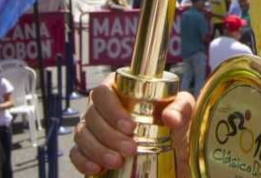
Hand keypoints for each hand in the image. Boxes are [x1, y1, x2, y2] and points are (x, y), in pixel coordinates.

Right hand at [70, 73, 196, 176]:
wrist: (173, 155)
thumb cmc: (174, 126)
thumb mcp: (184, 113)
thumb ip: (181, 108)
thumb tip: (170, 117)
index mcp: (120, 91)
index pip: (103, 92)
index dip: (112, 109)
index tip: (130, 127)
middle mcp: (102, 108)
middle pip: (92, 116)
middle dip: (109, 135)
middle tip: (130, 149)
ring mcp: (92, 129)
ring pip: (82, 135)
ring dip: (97, 149)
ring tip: (116, 161)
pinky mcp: (89, 150)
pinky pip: (76, 154)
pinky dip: (83, 161)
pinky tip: (96, 169)